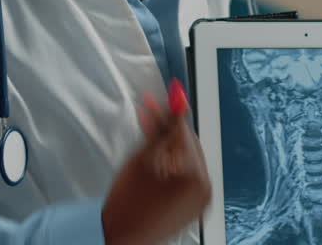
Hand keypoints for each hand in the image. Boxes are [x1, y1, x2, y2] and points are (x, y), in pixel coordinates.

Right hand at [102, 79, 210, 244]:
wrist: (117, 235)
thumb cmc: (127, 204)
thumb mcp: (142, 158)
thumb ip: (161, 127)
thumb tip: (175, 101)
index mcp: (197, 178)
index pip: (185, 134)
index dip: (173, 111)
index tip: (171, 91)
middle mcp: (204, 190)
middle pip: (186, 145)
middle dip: (168, 126)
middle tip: (150, 108)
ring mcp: (198, 200)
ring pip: (183, 158)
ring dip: (166, 143)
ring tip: (148, 127)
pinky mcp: (190, 206)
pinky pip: (183, 175)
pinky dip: (169, 162)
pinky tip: (153, 153)